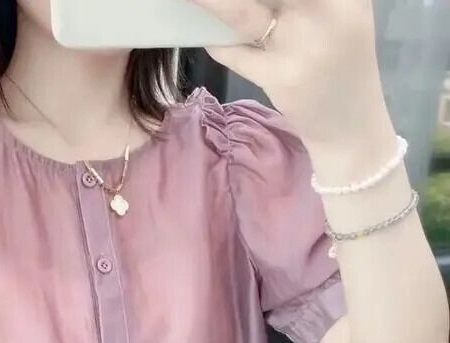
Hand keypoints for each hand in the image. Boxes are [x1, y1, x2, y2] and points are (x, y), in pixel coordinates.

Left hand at [190, 0, 390, 148]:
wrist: (351, 126)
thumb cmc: (341, 65)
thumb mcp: (338, 14)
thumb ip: (300, 1)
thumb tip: (242, 0)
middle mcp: (329, 8)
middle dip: (225, 0)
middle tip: (203, 0)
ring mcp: (303, 43)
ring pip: (241, 12)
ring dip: (212, 4)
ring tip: (194, 1)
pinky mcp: (281, 76)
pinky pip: (235, 52)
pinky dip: (218, 43)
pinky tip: (210, 38)